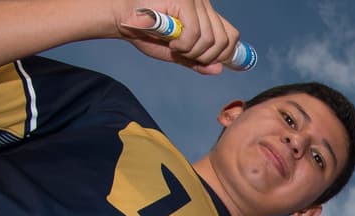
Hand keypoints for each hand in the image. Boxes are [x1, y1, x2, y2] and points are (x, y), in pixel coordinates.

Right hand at [118, 1, 239, 73]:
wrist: (123, 20)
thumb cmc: (147, 33)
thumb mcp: (177, 53)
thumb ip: (197, 61)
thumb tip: (219, 69)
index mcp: (206, 15)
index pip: (232, 35)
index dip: (224, 53)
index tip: (206, 60)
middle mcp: (204, 4)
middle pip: (224, 40)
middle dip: (206, 57)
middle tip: (185, 54)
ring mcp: (196, 1)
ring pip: (211, 39)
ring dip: (192, 52)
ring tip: (175, 47)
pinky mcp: (184, 1)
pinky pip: (195, 33)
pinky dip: (184, 45)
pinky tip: (172, 42)